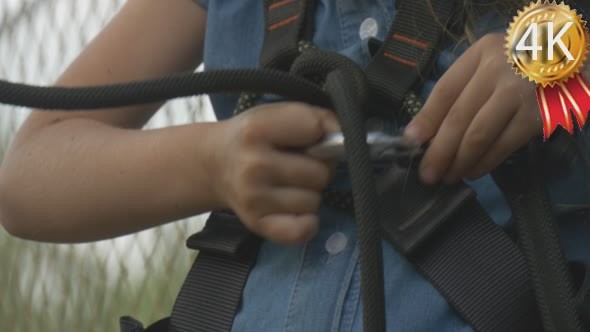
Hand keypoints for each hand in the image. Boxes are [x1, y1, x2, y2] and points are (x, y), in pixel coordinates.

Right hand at [209, 102, 339, 244]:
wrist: (213, 164)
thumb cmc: (253, 137)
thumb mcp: (275, 114)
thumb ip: (314, 119)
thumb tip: (347, 141)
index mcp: (258, 129)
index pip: (316, 128)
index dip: (322, 133)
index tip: (310, 136)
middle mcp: (254, 165)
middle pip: (321, 172)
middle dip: (317, 168)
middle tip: (298, 163)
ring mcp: (254, 198)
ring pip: (314, 201)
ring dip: (309, 194)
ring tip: (289, 183)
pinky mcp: (256, 223)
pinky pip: (301, 231)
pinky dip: (307, 223)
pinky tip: (296, 210)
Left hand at [403, 33, 541, 183]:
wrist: (564, 61)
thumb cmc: (517, 65)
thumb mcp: (486, 64)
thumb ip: (458, 90)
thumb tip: (423, 132)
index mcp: (480, 54)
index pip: (445, 90)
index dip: (425, 119)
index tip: (410, 142)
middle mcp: (498, 70)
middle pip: (458, 117)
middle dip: (438, 151)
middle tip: (427, 173)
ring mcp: (519, 94)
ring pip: (479, 135)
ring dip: (458, 162)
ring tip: (446, 176)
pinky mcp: (537, 116)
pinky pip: (503, 146)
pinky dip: (484, 163)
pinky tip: (471, 172)